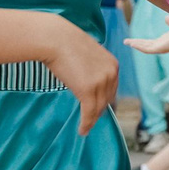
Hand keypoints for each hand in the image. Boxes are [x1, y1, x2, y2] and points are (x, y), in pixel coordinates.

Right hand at [45, 19, 117, 134]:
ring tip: (85, 127)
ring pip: (98, 108)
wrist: (54, 38)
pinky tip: (82, 131)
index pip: (112, 89)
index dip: (104, 101)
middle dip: (98, 111)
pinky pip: (89, 113)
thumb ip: (93, 68)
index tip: (98, 109)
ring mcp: (100, 83)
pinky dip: (86, 124)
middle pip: (106, 100)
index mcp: (113, 65)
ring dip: (91, 120)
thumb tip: (87, 79)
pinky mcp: (88, 91)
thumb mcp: (87, 54)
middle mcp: (111, 74)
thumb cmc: (65, 43)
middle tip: (90, 120)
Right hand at [128, 17, 168, 56]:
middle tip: (126, 42)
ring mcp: (160, 48)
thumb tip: (166, 18)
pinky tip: (133, 44)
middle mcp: (160, 46)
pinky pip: (147, 49)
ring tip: (127, 42)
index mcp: (163, 41)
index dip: (141, 41)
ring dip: (135, 45)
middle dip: (135, 43)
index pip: (149, 42)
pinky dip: (139, 46)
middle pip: (144, 45)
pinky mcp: (160, 49)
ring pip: (144, 47)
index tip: (133, 40)